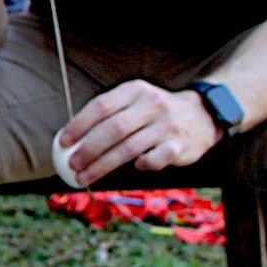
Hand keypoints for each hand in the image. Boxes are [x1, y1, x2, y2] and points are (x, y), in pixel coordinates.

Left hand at [56, 80, 221, 184]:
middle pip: (112, 129)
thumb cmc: (154, 113)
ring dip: (102, 166)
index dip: (79, 124)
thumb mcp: (135, 102)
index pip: (101, 106)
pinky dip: (140, 165)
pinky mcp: (179, 145)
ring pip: (128, 149)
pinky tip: (134, 167)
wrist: (202, 116)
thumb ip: (108, 116)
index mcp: (135, 90)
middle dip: (88, 149)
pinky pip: (153, 160)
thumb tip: (69, 140)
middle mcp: (152, 104)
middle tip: (72, 164)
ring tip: (84, 176)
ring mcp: (167, 125)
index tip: (63, 142)